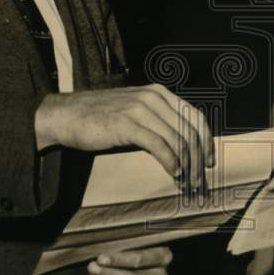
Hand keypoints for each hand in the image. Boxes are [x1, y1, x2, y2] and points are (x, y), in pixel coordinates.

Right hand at [35, 84, 213, 189]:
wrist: (65, 115)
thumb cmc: (98, 118)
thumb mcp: (133, 111)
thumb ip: (156, 120)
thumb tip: (181, 146)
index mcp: (158, 92)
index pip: (194, 116)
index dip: (206, 140)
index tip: (208, 161)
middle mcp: (153, 97)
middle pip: (189, 130)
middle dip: (199, 157)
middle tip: (200, 179)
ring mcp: (140, 109)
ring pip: (177, 140)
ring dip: (187, 165)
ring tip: (187, 181)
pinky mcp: (127, 124)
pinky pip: (159, 146)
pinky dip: (171, 162)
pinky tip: (174, 173)